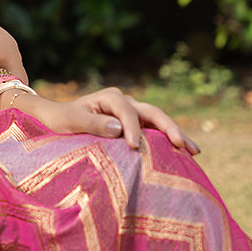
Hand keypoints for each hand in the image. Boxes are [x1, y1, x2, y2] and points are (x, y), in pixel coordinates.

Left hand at [0, 86, 199, 154]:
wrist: (57, 117)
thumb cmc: (62, 120)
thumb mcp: (72, 121)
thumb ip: (93, 124)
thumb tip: (119, 129)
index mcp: (110, 97)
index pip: (127, 112)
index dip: (133, 128)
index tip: (134, 147)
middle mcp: (124, 101)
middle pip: (152, 112)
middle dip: (170, 129)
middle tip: (184, 146)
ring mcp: (131, 111)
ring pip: (158, 121)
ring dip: (175, 134)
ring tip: (194, 151)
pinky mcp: (134, 123)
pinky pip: (153, 130)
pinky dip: (167, 140)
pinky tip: (182, 153)